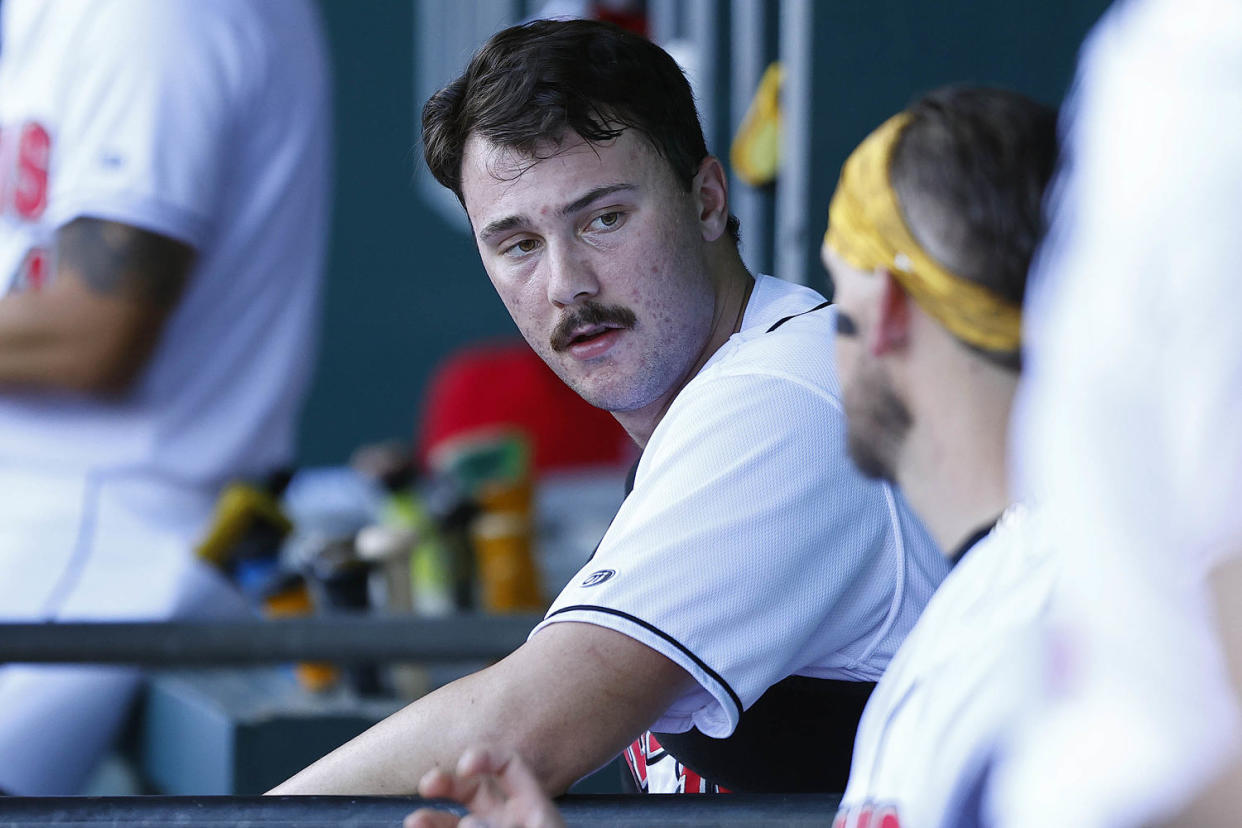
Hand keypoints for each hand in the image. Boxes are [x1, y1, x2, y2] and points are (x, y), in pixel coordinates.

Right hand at [404, 748, 565, 827]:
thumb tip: (466, 822)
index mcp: (532, 810)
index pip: (509, 767)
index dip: (486, 756)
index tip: (465, 765)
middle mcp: (507, 823)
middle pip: (472, 790)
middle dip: (447, 782)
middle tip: (426, 785)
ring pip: (453, 824)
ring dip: (431, 820)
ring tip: (414, 823)